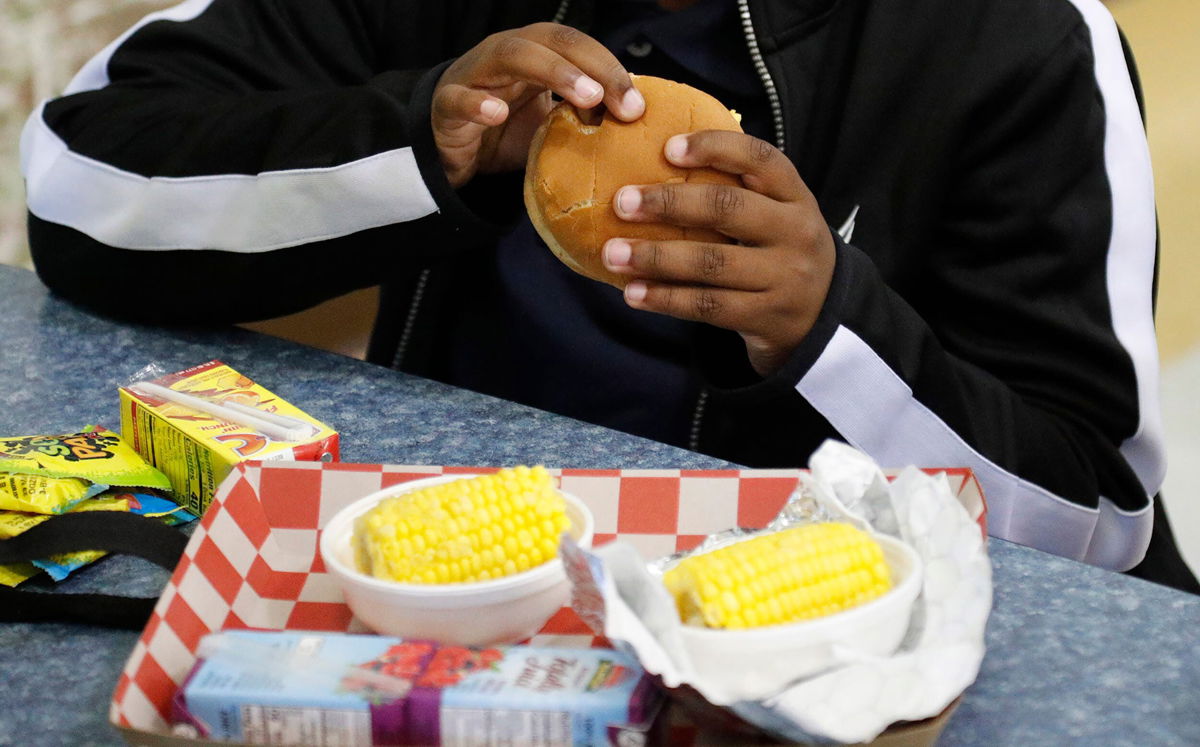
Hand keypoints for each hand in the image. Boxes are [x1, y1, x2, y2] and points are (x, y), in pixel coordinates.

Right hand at [432, 23, 643, 187]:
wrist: (454, 153)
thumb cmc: (506, 131)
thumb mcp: (553, 124)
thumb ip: (586, 115)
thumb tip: (633, 114)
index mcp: (536, 52)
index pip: (578, 46)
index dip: (610, 69)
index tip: (638, 106)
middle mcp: (507, 53)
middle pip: (551, 40)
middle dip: (591, 67)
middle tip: (621, 103)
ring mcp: (475, 74)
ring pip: (510, 54)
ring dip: (552, 71)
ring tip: (584, 97)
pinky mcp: (447, 105)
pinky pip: (460, 99)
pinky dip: (478, 103)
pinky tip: (497, 113)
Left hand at [602, 132, 835, 376]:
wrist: (822, 317)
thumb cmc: (779, 252)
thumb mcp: (777, 215)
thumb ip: (737, 190)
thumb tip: (659, 158)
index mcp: (796, 196)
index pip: (760, 159)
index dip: (714, 148)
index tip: (667, 148)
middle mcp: (795, 232)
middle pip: (728, 209)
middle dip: (669, 204)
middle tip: (621, 203)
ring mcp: (783, 278)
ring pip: (711, 263)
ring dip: (655, 258)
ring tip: (612, 254)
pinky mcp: (765, 316)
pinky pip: (707, 305)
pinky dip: (666, 299)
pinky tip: (633, 293)